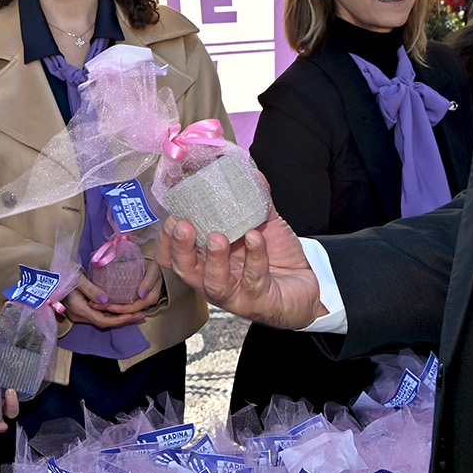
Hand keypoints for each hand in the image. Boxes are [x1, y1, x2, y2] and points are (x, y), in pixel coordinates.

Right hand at [62, 260, 163, 328]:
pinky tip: (121, 308)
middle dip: (123, 320)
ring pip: (101, 320)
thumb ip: (92, 289)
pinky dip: (110, 313)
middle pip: (104, 322)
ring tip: (135, 312)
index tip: (134, 315)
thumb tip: (106, 300)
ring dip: (118, 317)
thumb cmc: (62, 274)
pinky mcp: (79, 310)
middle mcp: (78, 315)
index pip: (102, 321)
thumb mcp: (78, 278)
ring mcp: (78, 314)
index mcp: (78, 308)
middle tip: (141, 314)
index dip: (119, 320)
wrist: (47, 276)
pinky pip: (98, 315)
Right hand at [160, 216, 325, 327]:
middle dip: (181, 248)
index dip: (166, 241)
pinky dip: (254, 257)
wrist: (305, 286)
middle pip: (186, 271)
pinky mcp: (259, 300)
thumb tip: (251, 173)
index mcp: (207, 263)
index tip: (171, 217)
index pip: (174, 258)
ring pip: (214, 283)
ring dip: (213, 259)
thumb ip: (254, 202)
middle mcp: (214, 281)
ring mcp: (236, 294)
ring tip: (217, 238)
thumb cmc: (276, 259)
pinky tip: (255, 238)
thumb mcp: (261, 227)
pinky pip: (254, 278)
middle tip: (183, 226)